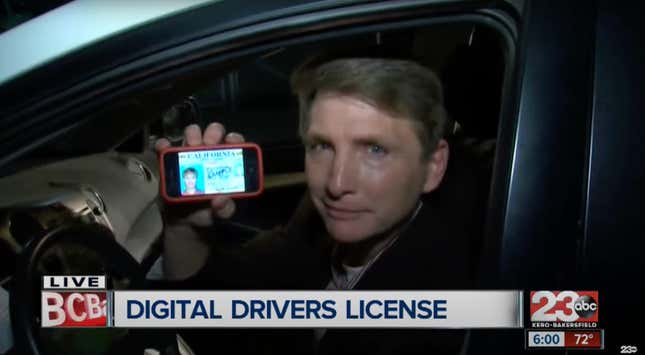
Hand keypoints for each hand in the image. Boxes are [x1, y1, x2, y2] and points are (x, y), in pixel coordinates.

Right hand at [155, 122, 245, 279]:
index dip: (235, 139)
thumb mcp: (221, 214)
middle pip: (214, 135)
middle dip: (213, 134)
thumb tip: (221, 200)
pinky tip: (164, 147)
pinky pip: (166, 149)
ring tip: (191, 144)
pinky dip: (164, 145)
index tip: (230, 141)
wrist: (184, 222)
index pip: (235, 144)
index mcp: (228, 164)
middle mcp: (210, 155)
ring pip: (192, 135)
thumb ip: (225, 209)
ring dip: (192, 135)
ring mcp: (190, 156)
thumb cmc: (209, 212)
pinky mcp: (171, 161)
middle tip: (209, 143)